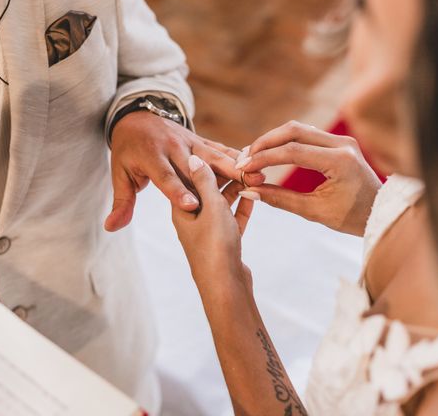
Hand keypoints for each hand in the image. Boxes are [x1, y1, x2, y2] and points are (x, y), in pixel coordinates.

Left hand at [105, 111, 263, 231]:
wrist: (136, 117)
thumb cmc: (128, 152)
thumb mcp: (120, 174)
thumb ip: (122, 202)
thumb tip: (110, 227)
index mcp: (150, 158)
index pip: (165, 177)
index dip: (177, 191)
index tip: (191, 204)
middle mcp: (171, 148)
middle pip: (197, 166)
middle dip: (219, 177)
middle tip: (241, 187)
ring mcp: (188, 141)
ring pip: (214, 154)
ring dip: (235, 165)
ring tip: (257, 176)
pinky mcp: (199, 139)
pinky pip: (219, 149)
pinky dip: (236, 156)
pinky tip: (256, 165)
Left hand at [171, 155, 253, 284]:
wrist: (225, 288)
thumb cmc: (214, 247)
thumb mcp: (210, 207)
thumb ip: (204, 181)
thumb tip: (193, 158)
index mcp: (181, 208)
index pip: (190, 176)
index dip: (208, 160)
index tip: (223, 148)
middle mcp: (192, 218)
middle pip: (207, 188)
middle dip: (226, 174)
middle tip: (247, 161)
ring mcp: (207, 231)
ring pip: (222, 202)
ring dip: (237, 189)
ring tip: (255, 175)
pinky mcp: (223, 241)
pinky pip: (232, 218)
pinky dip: (242, 206)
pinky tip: (254, 194)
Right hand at [237, 121, 381, 235]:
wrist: (381, 212)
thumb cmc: (351, 217)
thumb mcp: (314, 211)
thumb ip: (280, 199)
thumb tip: (248, 190)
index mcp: (340, 161)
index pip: (293, 151)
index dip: (263, 158)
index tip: (243, 167)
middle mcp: (342, 144)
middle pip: (293, 130)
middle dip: (264, 143)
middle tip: (243, 158)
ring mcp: (341, 139)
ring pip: (297, 129)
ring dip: (272, 140)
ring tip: (252, 156)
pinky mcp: (337, 141)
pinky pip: (305, 134)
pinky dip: (284, 142)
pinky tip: (269, 153)